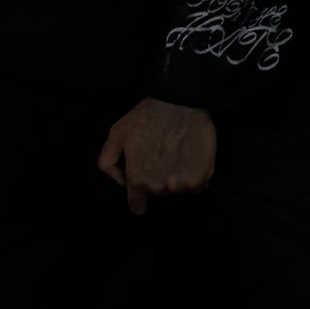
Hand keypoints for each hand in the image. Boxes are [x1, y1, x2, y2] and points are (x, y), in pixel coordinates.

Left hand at [97, 98, 216, 214]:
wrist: (179, 102)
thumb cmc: (147, 116)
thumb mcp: (117, 134)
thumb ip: (108, 162)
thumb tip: (121, 182)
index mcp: (137, 179)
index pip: (136, 206)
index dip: (138, 200)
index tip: (142, 192)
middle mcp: (159, 186)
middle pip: (158, 193)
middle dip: (158, 180)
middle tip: (161, 156)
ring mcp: (181, 183)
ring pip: (178, 190)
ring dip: (178, 178)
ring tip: (177, 154)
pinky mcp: (201, 176)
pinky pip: (197, 187)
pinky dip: (195, 177)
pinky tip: (191, 159)